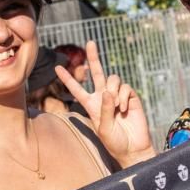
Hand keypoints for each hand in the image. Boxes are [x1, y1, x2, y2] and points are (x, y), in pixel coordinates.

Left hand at [55, 41, 155, 165]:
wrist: (133, 147)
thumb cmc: (115, 141)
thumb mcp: (103, 128)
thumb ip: (104, 110)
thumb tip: (108, 91)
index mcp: (91, 105)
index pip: (77, 89)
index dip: (67, 79)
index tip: (56, 67)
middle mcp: (103, 97)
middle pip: (97, 73)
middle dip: (94, 57)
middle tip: (90, 42)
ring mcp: (117, 95)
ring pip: (113, 79)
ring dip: (113, 91)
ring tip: (117, 107)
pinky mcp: (130, 97)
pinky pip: (125, 88)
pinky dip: (123, 97)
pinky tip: (124, 109)